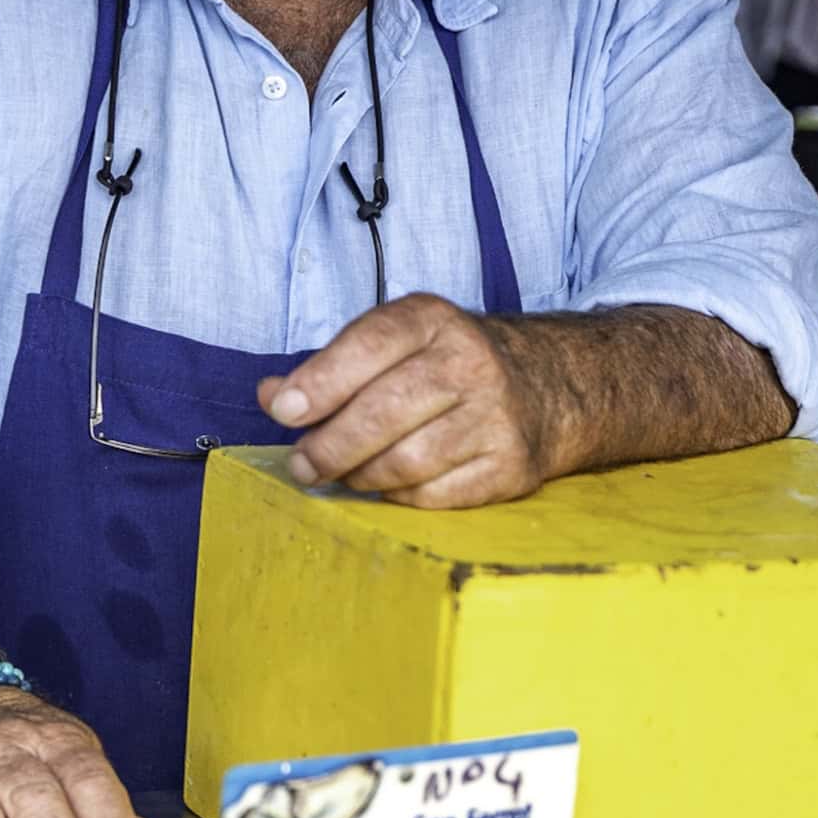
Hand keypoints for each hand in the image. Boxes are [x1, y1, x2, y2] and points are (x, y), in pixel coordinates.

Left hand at [258, 292, 556, 507]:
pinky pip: (434, 496)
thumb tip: (271, 396)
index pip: (369, 346)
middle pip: (383, 413)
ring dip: (361, 476)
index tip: (285, 411)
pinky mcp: (510, 466)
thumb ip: (329, 367)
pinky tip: (392, 484)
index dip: (320, 382)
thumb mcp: (392, 343)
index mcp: (432, 321)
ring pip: (405, 463)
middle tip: (303, 466)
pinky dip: (400, 496)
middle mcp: (470, 362)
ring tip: (346, 473)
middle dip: (329, 447)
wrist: (545, 386)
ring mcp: (496, 416)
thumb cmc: (444, 366)